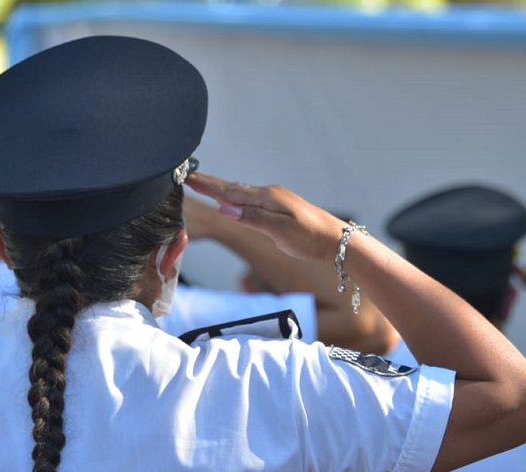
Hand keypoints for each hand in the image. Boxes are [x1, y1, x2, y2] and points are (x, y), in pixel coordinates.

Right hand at [185, 173, 344, 262]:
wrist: (335, 239)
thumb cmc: (311, 237)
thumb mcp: (280, 231)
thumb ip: (253, 218)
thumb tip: (224, 210)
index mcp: (267, 198)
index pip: (230, 192)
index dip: (208, 186)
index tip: (189, 178)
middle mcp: (269, 195)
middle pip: (233, 188)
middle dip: (210, 183)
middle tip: (189, 177)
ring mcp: (274, 201)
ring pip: (241, 193)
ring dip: (221, 189)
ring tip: (204, 184)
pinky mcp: (278, 208)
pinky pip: (250, 200)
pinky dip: (235, 197)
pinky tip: (232, 200)